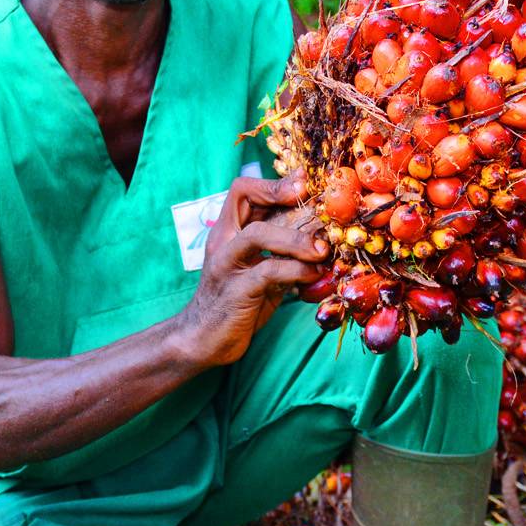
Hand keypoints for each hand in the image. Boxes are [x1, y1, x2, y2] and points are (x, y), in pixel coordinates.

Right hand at [175, 172, 328, 367]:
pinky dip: (296, 269)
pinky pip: (268, 271)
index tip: (304, 186)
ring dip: (296, 238)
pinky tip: (314, 274)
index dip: (274, 183)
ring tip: (322, 249)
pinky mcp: (236, 291)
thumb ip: (280, 252)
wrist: (204, 341)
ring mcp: (226, 265)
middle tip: (321, 211)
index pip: (242, 189)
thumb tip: (321, 238)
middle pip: (245, 197)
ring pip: (258, 233)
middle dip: (286, 197)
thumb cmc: (236, 304)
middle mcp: (223, 242)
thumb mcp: (260, 270)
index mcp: (227, 232)